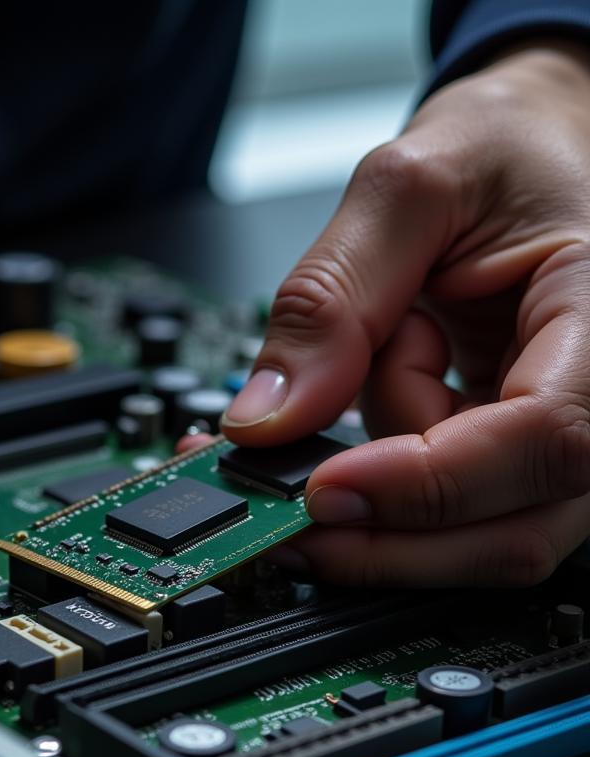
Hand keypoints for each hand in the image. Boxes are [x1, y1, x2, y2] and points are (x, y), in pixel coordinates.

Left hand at [222, 42, 589, 586]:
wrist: (527, 153)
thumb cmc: (503, 151)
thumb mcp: (405, 190)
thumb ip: (331, 301)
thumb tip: (266, 418)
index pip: (542, 439)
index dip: (426, 482)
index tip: (322, 486)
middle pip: (510, 532)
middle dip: (382, 532)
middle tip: (281, 508)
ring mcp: (559, 444)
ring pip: (469, 536)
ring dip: (378, 490)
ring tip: (359, 373)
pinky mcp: (513, 461)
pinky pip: (442, 512)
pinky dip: (378, 480)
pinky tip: (368, 399)